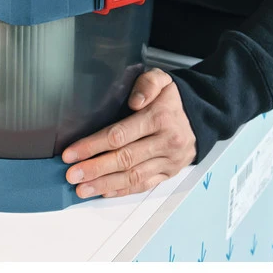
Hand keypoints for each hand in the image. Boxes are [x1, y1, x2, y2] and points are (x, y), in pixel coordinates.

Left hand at [61, 68, 196, 198]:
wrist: (200, 116)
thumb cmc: (171, 98)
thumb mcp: (161, 79)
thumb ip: (147, 84)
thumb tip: (135, 101)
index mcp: (159, 118)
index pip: (120, 135)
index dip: (93, 145)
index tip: (71, 153)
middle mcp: (165, 142)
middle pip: (124, 159)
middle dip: (95, 169)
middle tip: (71, 175)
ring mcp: (168, 161)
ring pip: (133, 176)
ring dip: (105, 184)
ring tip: (82, 189)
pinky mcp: (169, 173)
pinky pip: (145, 185)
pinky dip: (123, 190)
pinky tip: (104, 192)